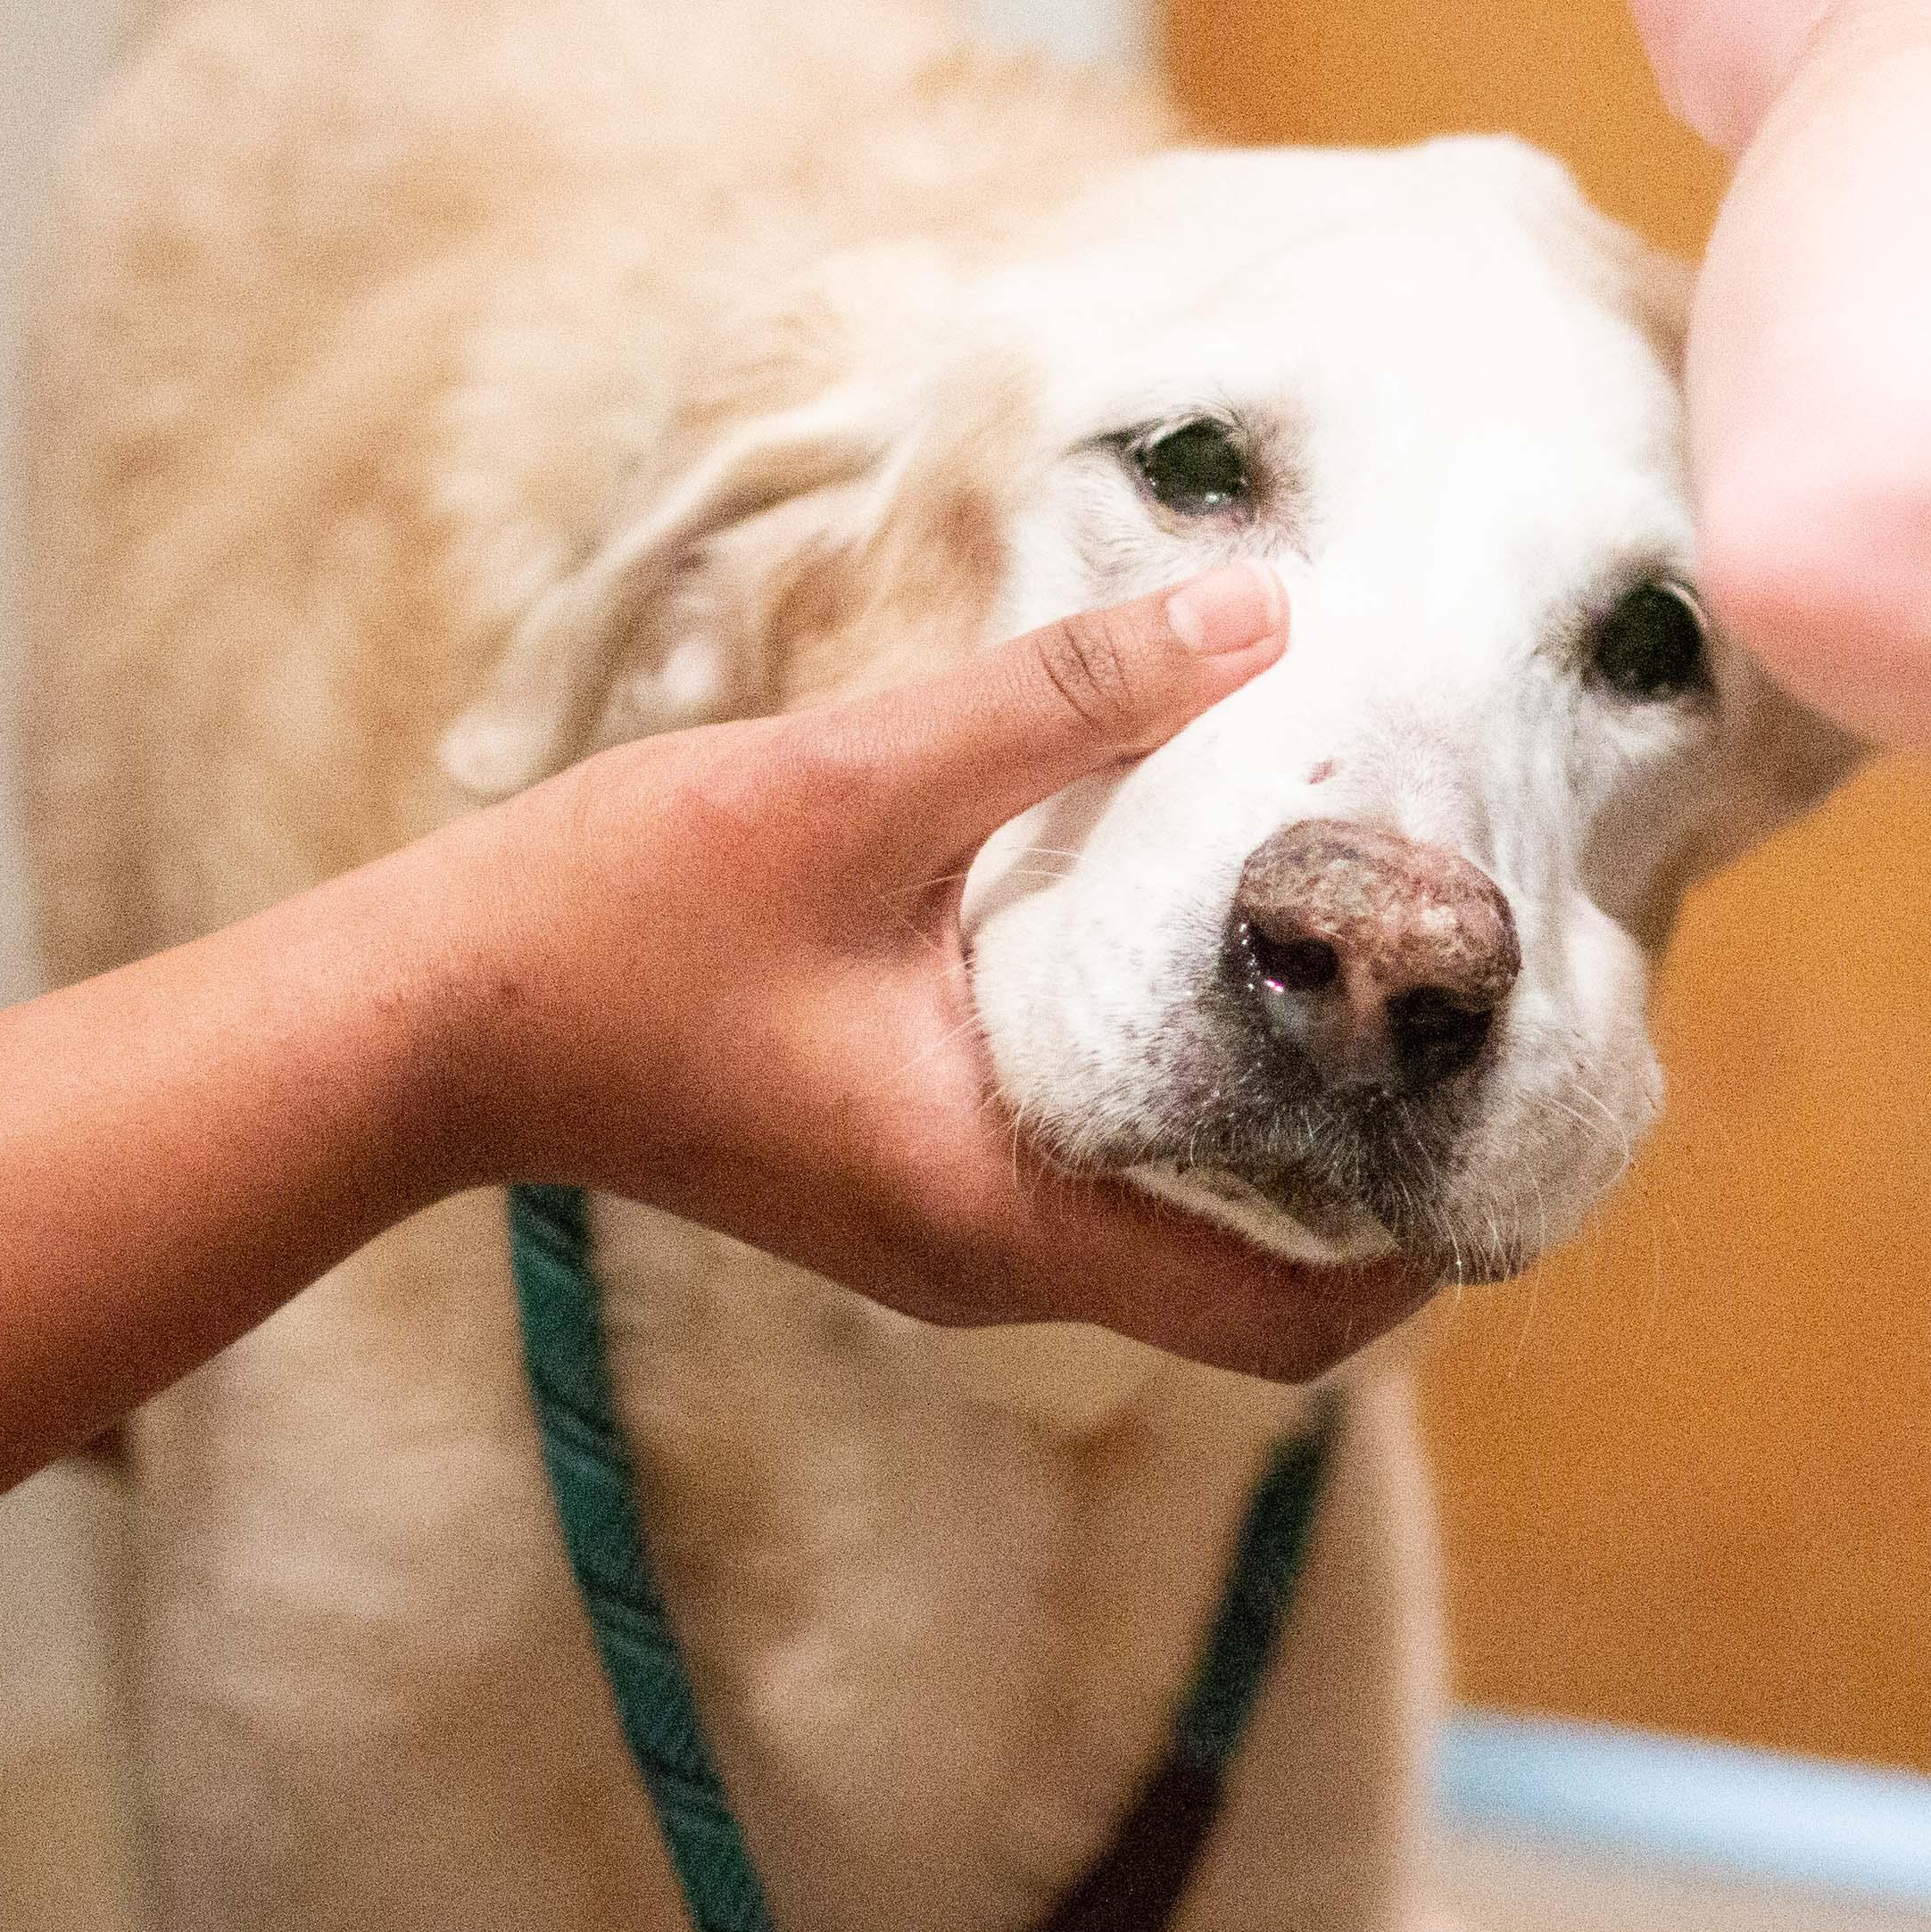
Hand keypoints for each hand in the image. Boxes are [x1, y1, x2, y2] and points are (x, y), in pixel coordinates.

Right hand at [400, 570, 1429, 1378]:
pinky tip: (1215, 975)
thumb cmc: (615, 919)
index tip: (1508, 1125)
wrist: (422, 1018)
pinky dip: (1185, 1110)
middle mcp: (994, 1260)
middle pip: (1259, 1287)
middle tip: (1465, 1029)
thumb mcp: (857, 780)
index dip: (1423, 1250)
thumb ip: (1064, 700)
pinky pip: (1102, 1179)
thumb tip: (1258, 608)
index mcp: (1005, 1213)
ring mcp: (949, 1233)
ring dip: (1281, 1140)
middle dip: (1378, 1180)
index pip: (1286, 1323)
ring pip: (1181, 1232)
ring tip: (1368, 990)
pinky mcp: (910, 1178)